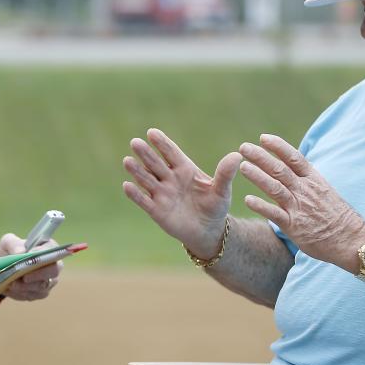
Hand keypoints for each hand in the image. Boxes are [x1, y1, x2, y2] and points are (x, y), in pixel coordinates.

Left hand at [0, 233, 61, 301]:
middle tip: (24, 277)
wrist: (5, 267)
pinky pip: (32, 295)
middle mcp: (54, 265)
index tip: (29, 255)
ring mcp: (49, 281)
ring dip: (25, 287)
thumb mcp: (8, 242)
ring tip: (11, 284)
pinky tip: (9, 289)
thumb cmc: (10, 251)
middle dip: (38, 275)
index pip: (52, 250)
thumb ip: (13, 244)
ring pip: (42, 287)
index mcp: (49, 247)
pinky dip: (20, 293)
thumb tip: (21, 252)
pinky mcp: (40, 293)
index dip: (42, 254)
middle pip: (54, 271)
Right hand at [122, 128, 241, 258]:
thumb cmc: (215, 207)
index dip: (162, 144)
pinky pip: (144, 201)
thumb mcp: (222, 190)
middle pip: (155, 164)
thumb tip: (237, 155)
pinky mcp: (157, 211)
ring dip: (137, 171)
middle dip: (146, 154)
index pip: (171, 153)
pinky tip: (127, 186)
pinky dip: (135, 194)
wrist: (209, 231)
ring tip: (127, 160)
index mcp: (185, 169)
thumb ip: (225, 173)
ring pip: (146, 180)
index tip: (152, 133)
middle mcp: (170, 179)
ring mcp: (162, 194)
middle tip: (135, 142)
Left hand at [237, 134, 364, 268]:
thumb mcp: (325, 192)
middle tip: (244, 147)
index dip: (278, 147)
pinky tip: (248, 199)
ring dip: (258, 176)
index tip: (263, 138)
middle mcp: (305, 190)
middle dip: (261, 157)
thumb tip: (295, 171)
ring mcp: (299, 207)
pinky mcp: (294, 226)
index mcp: (314, 180)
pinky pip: (274, 214)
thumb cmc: (337, 217)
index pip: (294, 158)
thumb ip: (308, 181)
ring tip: (243, 166)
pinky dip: (261, 206)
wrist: (351, 240)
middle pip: (280, 169)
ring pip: (275, 187)